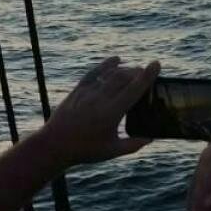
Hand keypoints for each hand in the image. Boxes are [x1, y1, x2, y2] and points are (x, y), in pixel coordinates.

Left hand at [41, 57, 160, 165]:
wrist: (54, 145)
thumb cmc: (85, 150)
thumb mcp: (112, 151)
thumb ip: (134, 144)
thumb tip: (151, 137)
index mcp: (111, 113)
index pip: (133, 89)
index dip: (147, 76)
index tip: (156, 64)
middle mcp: (99, 99)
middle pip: (123, 77)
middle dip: (137, 72)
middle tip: (147, 73)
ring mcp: (87, 93)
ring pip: (109, 74)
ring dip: (125, 69)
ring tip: (135, 71)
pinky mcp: (77, 91)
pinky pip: (94, 73)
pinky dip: (106, 65)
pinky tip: (115, 60)